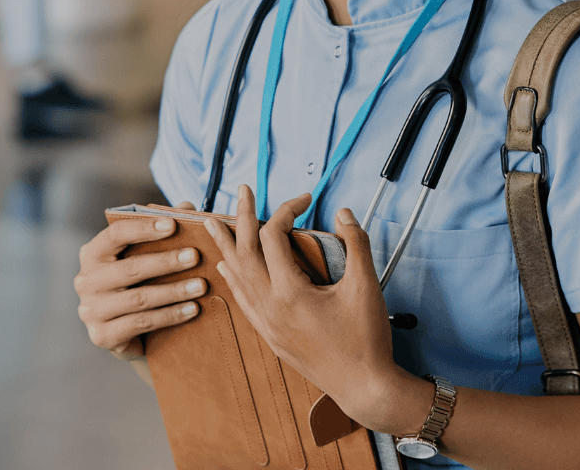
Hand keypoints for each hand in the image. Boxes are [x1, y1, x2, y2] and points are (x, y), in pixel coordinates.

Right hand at [75, 208, 207, 359]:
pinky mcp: (102, 336)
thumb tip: (186, 207)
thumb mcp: (146, 256)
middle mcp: (86, 281)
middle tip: (196, 257)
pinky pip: (141, 323)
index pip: (115, 235)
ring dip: (173, 291)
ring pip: (138, 299)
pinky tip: (192, 309)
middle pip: (130, 268)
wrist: (127, 333)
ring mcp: (90, 310)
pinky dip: (170, 316)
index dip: (144, 228)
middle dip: (166, 262)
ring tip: (201, 286)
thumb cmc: (138, 284)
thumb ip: (163, 229)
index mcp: (92, 253)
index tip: (173, 225)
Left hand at [204, 187, 421, 432]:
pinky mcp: (270, 336)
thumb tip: (344, 213)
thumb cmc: (366, 339)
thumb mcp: (366, 285)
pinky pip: (242, 300)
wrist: (364, 387)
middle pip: (245, 251)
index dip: (287, 210)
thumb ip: (357, 243)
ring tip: (213, 222)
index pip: (274, 237)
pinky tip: (226, 267)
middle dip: (241, 217)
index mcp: (290, 292)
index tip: (305, 199)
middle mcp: (270, 307)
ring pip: (237, 276)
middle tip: (241, 191)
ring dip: (226, 245)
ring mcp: (267, 323)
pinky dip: (233, 277)